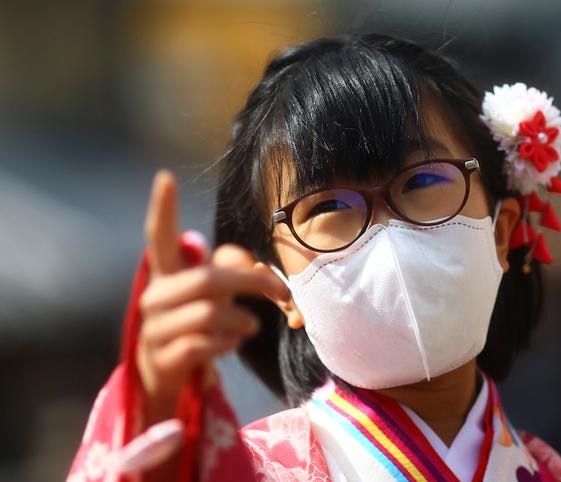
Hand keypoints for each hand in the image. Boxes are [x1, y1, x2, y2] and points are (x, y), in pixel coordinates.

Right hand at [136, 170, 287, 424]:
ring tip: (251, 325)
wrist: (164, 372)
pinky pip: (205, 345)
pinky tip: (232, 342)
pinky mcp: (164, 359)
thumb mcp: (212, 292)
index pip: (159, 235)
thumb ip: (232, 268)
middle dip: (252, 283)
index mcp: (165, 273)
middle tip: (282, 291)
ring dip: (242, 320)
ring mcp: (155, 329)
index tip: (165, 176)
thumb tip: (252, 262)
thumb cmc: (195, 320)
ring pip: (210, 315)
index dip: (162, 208)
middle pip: (208, 280)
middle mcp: (154, 296)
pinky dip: (228, 343)